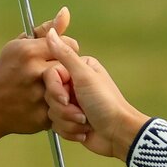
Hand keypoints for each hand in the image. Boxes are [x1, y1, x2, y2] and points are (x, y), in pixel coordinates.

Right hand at [0, 7, 76, 136]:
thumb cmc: (6, 72)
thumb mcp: (19, 47)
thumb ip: (45, 31)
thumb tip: (66, 12)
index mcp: (29, 52)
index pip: (68, 44)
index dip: (66, 50)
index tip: (59, 54)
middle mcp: (35, 72)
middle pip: (70, 65)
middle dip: (67, 68)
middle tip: (59, 71)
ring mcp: (39, 95)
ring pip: (70, 86)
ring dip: (67, 86)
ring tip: (57, 86)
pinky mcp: (44, 115)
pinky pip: (65, 106)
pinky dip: (62, 104)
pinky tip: (52, 102)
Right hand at [43, 28, 148, 160]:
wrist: (117, 134)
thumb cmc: (106, 103)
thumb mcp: (84, 76)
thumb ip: (65, 55)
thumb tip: (51, 33)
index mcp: (77, 69)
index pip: (49, 76)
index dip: (55, 90)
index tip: (66, 98)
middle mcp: (73, 84)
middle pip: (49, 95)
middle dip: (64, 109)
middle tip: (81, 113)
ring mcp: (71, 103)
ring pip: (51, 112)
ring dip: (68, 121)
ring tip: (85, 122)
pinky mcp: (70, 120)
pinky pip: (56, 126)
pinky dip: (69, 131)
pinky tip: (83, 131)